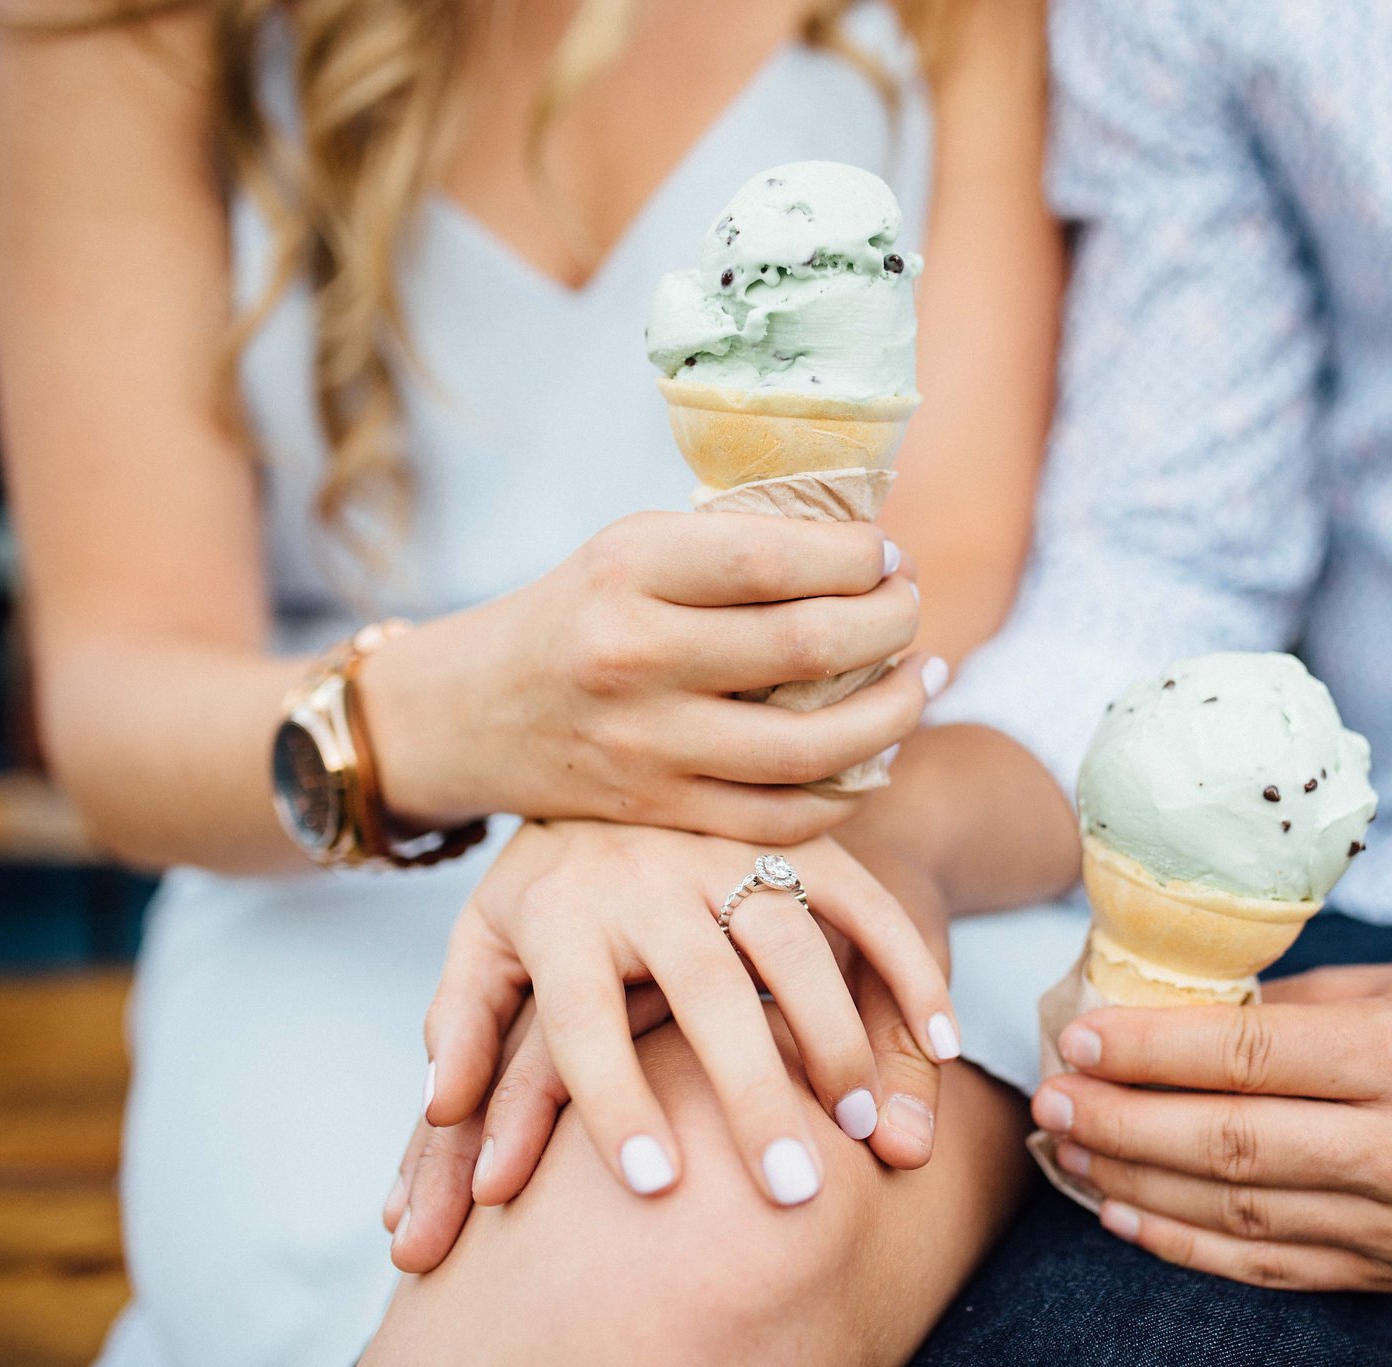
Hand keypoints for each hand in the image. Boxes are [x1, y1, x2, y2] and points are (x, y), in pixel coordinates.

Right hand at [358, 512, 938, 842]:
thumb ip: (736, 550)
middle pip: (810, 647)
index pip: (778, 557)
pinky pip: (785, 816)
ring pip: (813, 746)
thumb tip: (873, 552)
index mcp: (629, 567)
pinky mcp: (659, 811)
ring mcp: (646, 744)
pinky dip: (849, 787)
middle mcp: (633, 654)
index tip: (888, 556)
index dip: (860, 559)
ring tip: (923, 678)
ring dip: (894, 711)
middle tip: (911, 608)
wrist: (468, 713)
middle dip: (892, 623)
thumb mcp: (633, 550)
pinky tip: (876, 753)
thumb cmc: (578, 613)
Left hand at [415, 821, 960, 1214]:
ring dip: (840, 1036)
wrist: (619, 732)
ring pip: (794, 941)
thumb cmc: (547, 877)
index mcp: (558, 910)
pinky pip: (866, 901)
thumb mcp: (484, 935)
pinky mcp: (799, 835)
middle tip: (788, 1190)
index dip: (614, 1101)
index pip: (579, 1021)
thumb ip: (465, 1024)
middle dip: (751, 1093)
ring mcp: (730, 847)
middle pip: (703, 990)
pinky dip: (911, 969)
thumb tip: (445, 1109)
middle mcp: (647, 873)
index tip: (654, 1185)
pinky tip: (943, 1044)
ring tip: (866, 1134)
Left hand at [1031, 960, 1391, 1290]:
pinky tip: (1132, 1215)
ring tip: (1072, 1155)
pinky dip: (1193, 1248)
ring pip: (1244, 1217)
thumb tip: (1162, 1016)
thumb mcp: (1391, 986)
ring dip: (1141, 1188)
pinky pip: (1277, 1268)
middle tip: (1053, 1100)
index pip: (1248, 1059)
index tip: (1081, 1039)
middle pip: (1232, 1147)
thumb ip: (1280, 1010)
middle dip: (1125, 1124)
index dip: (1151, 1054)